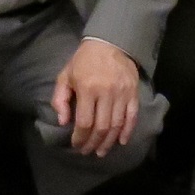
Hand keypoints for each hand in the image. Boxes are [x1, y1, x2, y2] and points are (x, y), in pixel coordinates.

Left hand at [51, 38, 139, 156]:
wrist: (109, 43)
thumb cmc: (84, 61)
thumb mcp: (65, 75)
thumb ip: (60, 99)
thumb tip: (63, 122)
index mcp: (87, 88)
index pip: (84, 121)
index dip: (80, 137)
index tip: (76, 145)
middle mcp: (106, 92)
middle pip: (101, 127)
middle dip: (93, 143)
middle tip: (88, 151)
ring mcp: (122, 93)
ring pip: (116, 125)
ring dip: (109, 142)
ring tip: (101, 151)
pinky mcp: (133, 92)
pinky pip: (132, 116)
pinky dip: (127, 131)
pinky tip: (121, 141)